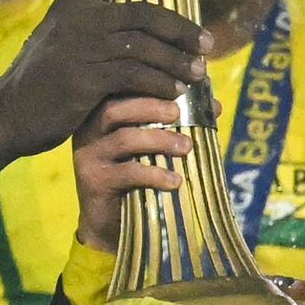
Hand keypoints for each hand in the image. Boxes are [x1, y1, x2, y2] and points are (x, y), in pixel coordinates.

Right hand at [0, 0, 211, 155]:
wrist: (10, 114)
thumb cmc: (43, 80)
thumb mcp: (60, 39)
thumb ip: (92, 26)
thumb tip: (141, 25)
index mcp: (68, 2)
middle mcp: (74, 17)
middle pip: (141, 11)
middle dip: (180, 28)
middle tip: (205, 44)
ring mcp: (79, 48)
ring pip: (144, 46)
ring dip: (177, 60)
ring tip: (197, 73)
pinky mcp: (84, 79)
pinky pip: (134, 74)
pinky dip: (160, 82)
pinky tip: (174, 92)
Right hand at [70, 91, 189, 258]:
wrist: (112, 221)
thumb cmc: (136, 176)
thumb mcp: (155, 146)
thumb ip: (178, 125)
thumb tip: (215, 106)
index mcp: (104, 113)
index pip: (123, 90)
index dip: (150, 84)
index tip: (182, 85)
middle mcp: (90, 130)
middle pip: (116, 108)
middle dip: (150, 107)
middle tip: (178, 113)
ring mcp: (89, 155)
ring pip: (123, 139)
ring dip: (158, 140)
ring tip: (186, 147)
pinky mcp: (93, 181)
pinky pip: (126, 173)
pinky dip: (154, 174)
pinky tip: (175, 181)